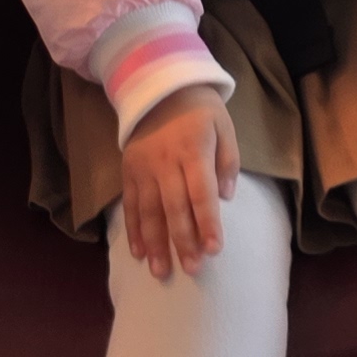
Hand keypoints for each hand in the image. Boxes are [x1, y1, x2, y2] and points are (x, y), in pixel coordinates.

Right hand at [118, 85, 237, 278]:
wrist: (159, 85)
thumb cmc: (199, 110)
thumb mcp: (224, 126)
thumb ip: (228, 162)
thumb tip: (226, 197)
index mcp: (194, 151)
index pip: (201, 194)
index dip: (207, 223)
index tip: (214, 250)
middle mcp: (166, 162)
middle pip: (174, 208)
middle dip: (183, 241)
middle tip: (192, 269)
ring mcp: (144, 168)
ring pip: (149, 211)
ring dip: (155, 243)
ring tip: (160, 271)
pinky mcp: (129, 171)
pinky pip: (130, 204)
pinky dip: (133, 230)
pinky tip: (138, 252)